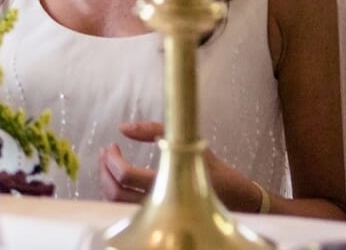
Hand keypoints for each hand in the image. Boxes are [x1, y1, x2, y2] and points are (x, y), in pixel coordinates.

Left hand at [99, 121, 266, 212]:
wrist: (242, 202)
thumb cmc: (219, 172)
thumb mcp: (191, 143)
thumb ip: (155, 130)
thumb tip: (123, 127)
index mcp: (170, 183)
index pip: (126, 176)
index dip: (112, 160)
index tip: (113, 146)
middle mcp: (161, 204)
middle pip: (115, 193)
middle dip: (104, 170)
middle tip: (105, 153)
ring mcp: (159, 214)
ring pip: (116, 203)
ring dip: (106, 181)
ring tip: (108, 163)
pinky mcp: (158, 219)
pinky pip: (125, 208)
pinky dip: (115, 192)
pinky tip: (118, 177)